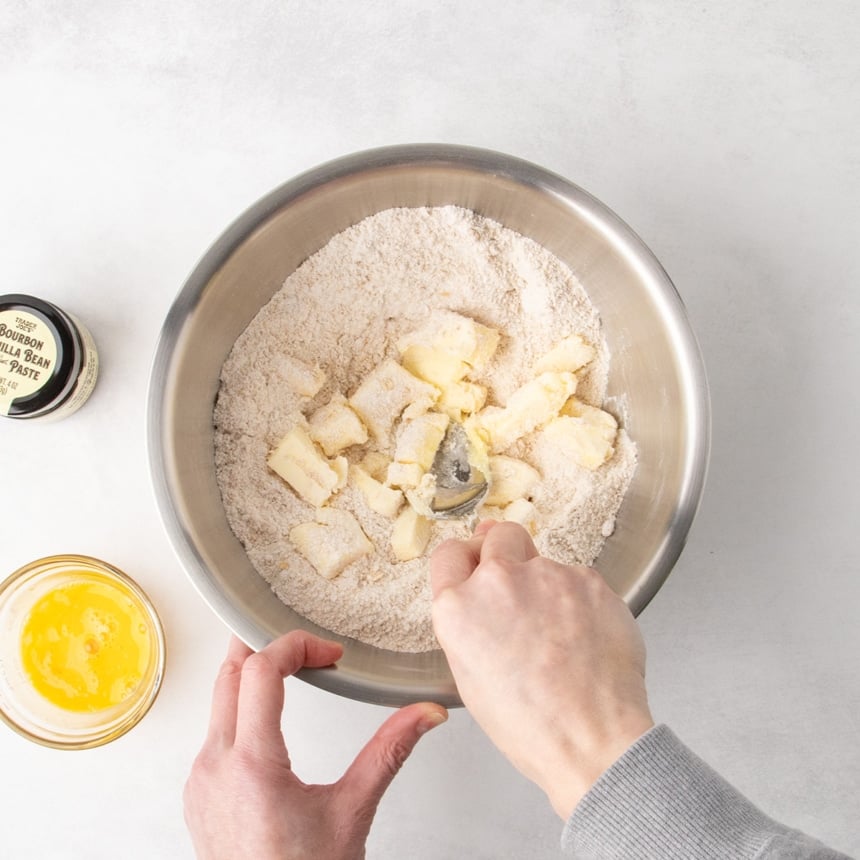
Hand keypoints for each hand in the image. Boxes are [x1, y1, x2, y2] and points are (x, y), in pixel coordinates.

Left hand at [184, 631, 447, 859]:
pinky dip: (240, 709)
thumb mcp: (353, 813)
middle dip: (263, 642)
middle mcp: (215, 767)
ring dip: (251, 676)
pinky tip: (268, 718)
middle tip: (300, 640)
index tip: (329, 655)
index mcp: (252, 765)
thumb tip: (425, 713)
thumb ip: (389, 752)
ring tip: (290, 673)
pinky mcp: (199, 795)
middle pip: (228, 673)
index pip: (259, 670)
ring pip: (217, 701)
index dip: (295, 646)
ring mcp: (201, 781)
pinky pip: (213, 733)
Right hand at [430, 521, 653, 819]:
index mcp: (458, 608)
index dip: (465, 559)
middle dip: (505, 552)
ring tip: (559, 634)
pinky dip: (578, 599)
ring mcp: (547, 575)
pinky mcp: (589, 579)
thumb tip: (480, 586)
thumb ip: (468, 620)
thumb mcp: (469, 674)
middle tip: (517, 587)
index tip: (477, 565)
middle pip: (497, 534)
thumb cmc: (528, 723)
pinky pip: (577, 578)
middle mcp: (498, 581)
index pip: (449, 552)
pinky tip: (583, 635)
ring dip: (546, 584)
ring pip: (543, 561)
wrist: (591, 739)